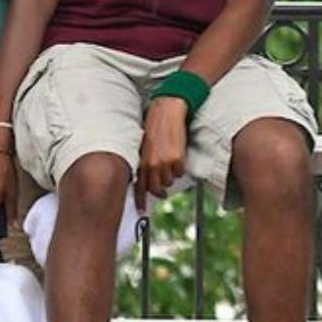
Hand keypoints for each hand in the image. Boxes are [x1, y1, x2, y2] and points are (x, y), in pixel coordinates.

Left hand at [136, 96, 187, 210]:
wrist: (166, 112)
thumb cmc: (154, 126)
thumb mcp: (144, 147)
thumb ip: (144, 162)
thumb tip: (145, 177)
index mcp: (141, 162)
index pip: (140, 187)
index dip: (141, 201)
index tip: (141, 210)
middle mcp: (152, 165)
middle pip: (157, 189)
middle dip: (160, 191)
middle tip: (163, 191)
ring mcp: (165, 163)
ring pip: (170, 181)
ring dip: (170, 175)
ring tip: (170, 163)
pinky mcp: (178, 158)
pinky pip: (181, 171)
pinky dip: (180, 167)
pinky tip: (177, 157)